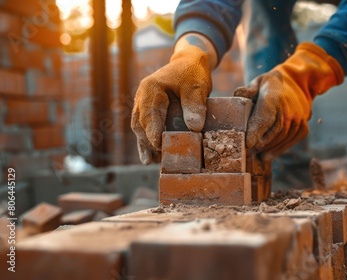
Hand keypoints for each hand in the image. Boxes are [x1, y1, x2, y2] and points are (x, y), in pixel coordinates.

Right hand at [131, 33, 216, 163]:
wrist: (188, 62)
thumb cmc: (192, 73)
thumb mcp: (196, 87)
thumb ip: (194, 105)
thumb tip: (194, 127)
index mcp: (151, 88)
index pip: (150, 113)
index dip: (153, 131)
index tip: (158, 145)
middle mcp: (142, 96)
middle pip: (141, 123)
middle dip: (148, 141)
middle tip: (159, 158)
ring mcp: (142, 103)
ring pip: (139, 127)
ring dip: (145, 144)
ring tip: (151, 162)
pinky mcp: (148, 109)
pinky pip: (144, 127)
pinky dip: (146, 141)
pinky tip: (150, 157)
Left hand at [234, 42, 343, 160]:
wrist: (299, 83)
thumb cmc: (272, 85)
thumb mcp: (259, 82)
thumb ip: (248, 90)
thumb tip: (237, 94)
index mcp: (273, 97)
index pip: (265, 116)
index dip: (256, 131)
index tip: (248, 143)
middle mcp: (289, 110)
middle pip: (273, 132)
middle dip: (260, 144)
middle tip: (247, 152)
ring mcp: (298, 119)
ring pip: (282, 139)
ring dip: (268, 149)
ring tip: (256, 154)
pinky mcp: (303, 127)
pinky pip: (290, 141)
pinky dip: (279, 149)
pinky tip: (268, 155)